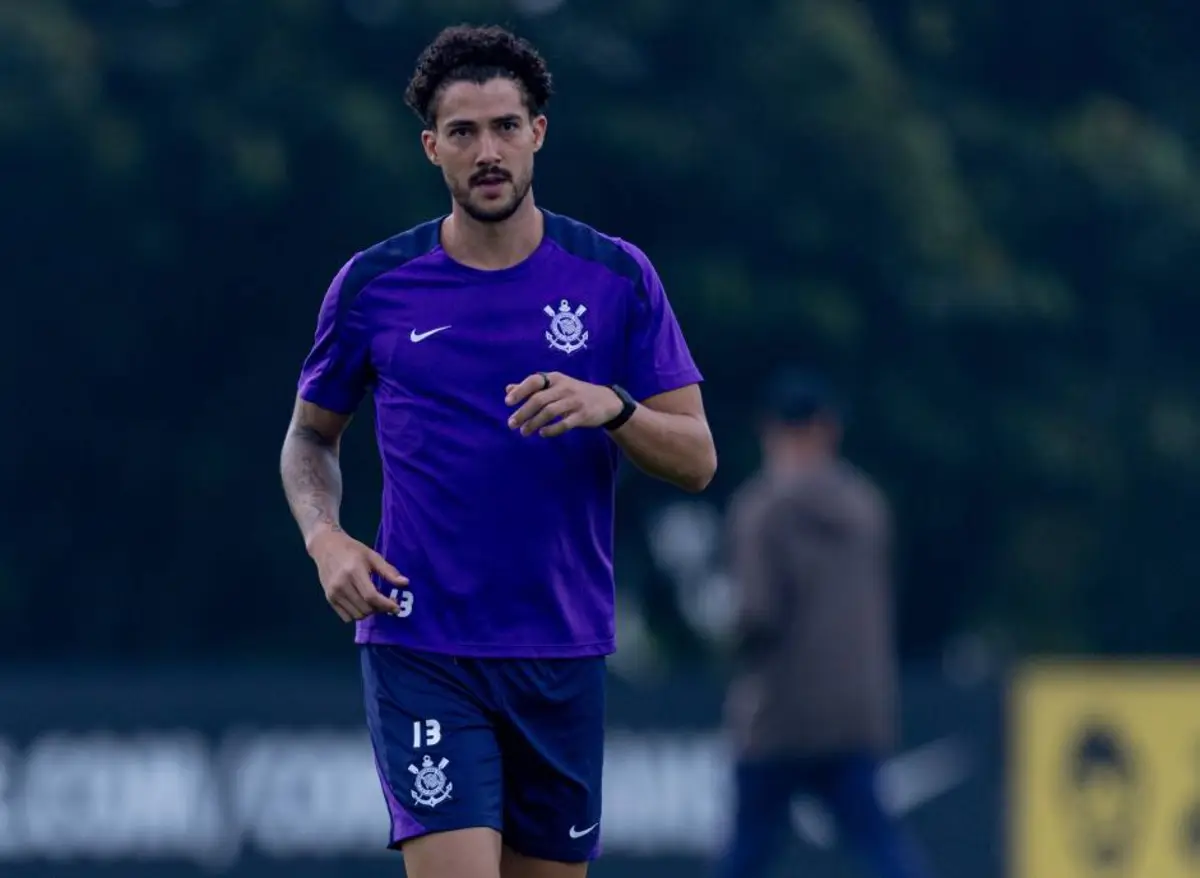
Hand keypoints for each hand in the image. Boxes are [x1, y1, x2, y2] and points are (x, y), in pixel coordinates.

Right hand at [307, 529, 407, 621]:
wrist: (326, 546)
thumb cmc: (352, 550)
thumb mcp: (372, 556)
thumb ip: (388, 571)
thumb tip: (405, 583)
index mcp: (354, 571)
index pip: (371, 596)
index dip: (386, 605)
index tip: (396, 608)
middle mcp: (342, 584)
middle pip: (365, 608)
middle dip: (380, 609)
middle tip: (386, 602)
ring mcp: (333, 593)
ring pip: (357, 615)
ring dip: (369, 613)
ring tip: (374, 602)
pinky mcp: (329, 598)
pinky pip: (346, 617)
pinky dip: (357, 614)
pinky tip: (361, 604)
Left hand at [505, 372, 623, 437]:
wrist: (606, 401)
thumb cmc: (575, 393)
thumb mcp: (555, 386)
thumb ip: (532, 388)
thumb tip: (508, 389)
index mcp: (555, 378)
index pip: (534, 381)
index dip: (520, 391)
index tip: (508, 403)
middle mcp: (564, 387)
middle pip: (539, 399)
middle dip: (523, 412)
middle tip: (512, 424)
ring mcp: (574, 401)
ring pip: (549, 412)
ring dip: (534, 423)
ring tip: (524, 432)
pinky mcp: (582, 415)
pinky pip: (564, 424)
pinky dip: (551, 429)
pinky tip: (542, 433)